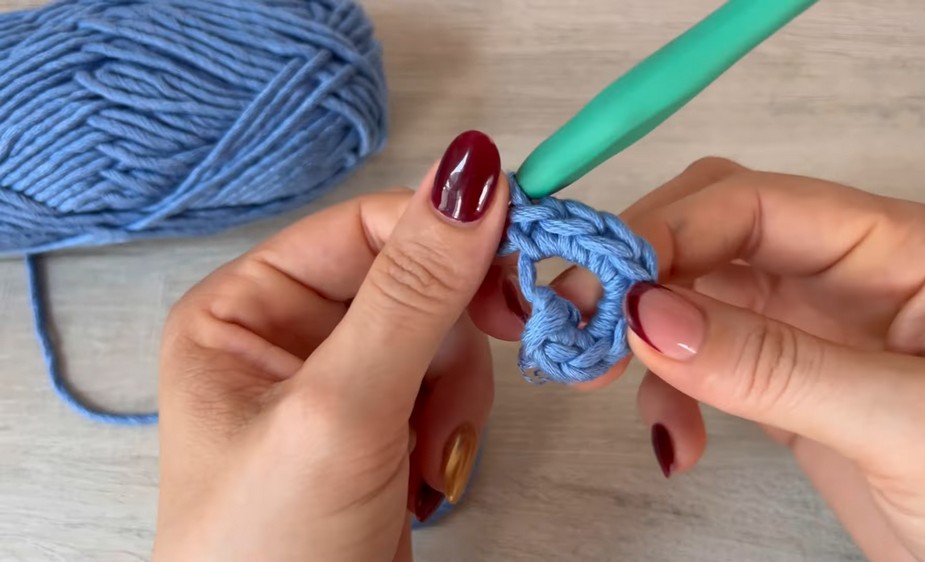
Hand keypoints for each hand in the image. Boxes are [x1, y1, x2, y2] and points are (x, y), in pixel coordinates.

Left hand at [153, 131, 512, 560]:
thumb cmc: (275, 545)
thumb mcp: (342, 409)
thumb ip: (411, 292)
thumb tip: (471, 171)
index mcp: (244, 308)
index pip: (366, 226)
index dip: (448, 229)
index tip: (525, 246)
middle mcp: (287, 335)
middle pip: (414, 279)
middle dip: (456, 331)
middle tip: (513, 339)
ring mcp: (337, 384)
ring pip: (441, 336)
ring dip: (456, 392)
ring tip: (428, 454)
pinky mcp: (378, 428)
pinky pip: (444, 388)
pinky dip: (454, 425)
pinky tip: (427, 475)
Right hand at [476, 157, 924, 561]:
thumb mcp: (912, 424)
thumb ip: (778, 366)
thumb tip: (647, 315)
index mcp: (900, 249)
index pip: (757, 202)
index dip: (669, 230)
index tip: (602, 284)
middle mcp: (850, 275)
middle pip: (714, 232)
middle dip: (640, 272)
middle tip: (581, 325)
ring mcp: (816, 331)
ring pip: (696, 297)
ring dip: (645, 335)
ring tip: (608, 384)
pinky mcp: (791, 386)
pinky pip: (705, 363)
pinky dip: (669, 392)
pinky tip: (674, 440)